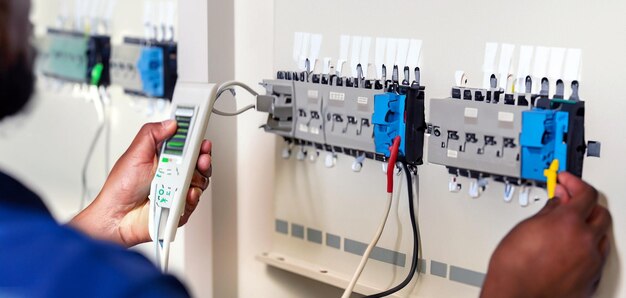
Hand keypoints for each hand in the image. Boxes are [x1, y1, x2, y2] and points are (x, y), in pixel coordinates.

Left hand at [70, 120, 212, 246]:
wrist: (116, 217)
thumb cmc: (120, 188)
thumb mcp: (134, 154)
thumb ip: (151, 134)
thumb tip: (170, 123)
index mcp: (163, 157)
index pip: (186, 143)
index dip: (195, 137)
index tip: (199, 131)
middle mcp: (173, 172)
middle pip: (199, 161)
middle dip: (203, 156)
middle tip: (201, 155)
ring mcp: (178, 189)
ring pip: (201, 179)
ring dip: (198, 176)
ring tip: (187, 177)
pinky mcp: (181, 206)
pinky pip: (195, 199)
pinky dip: (192, 195)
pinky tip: (185, 193)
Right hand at [481, 172, 610, 297]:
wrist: (514, 296)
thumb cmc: (513, 268)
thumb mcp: (525, 227)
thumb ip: (547, 212)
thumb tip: (556, 204)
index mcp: (569, 222)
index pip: (585, 193)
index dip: (575, 183)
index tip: (566, 181)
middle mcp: (586, 241)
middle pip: (600, 213)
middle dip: (586, 204)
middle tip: (569, 200)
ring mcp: (591, 262)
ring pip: (602, 236)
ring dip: (589, 227)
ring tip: (570, 226)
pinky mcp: (592, 280)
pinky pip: (597, 258)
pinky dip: (587, 249)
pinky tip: (571, 248)